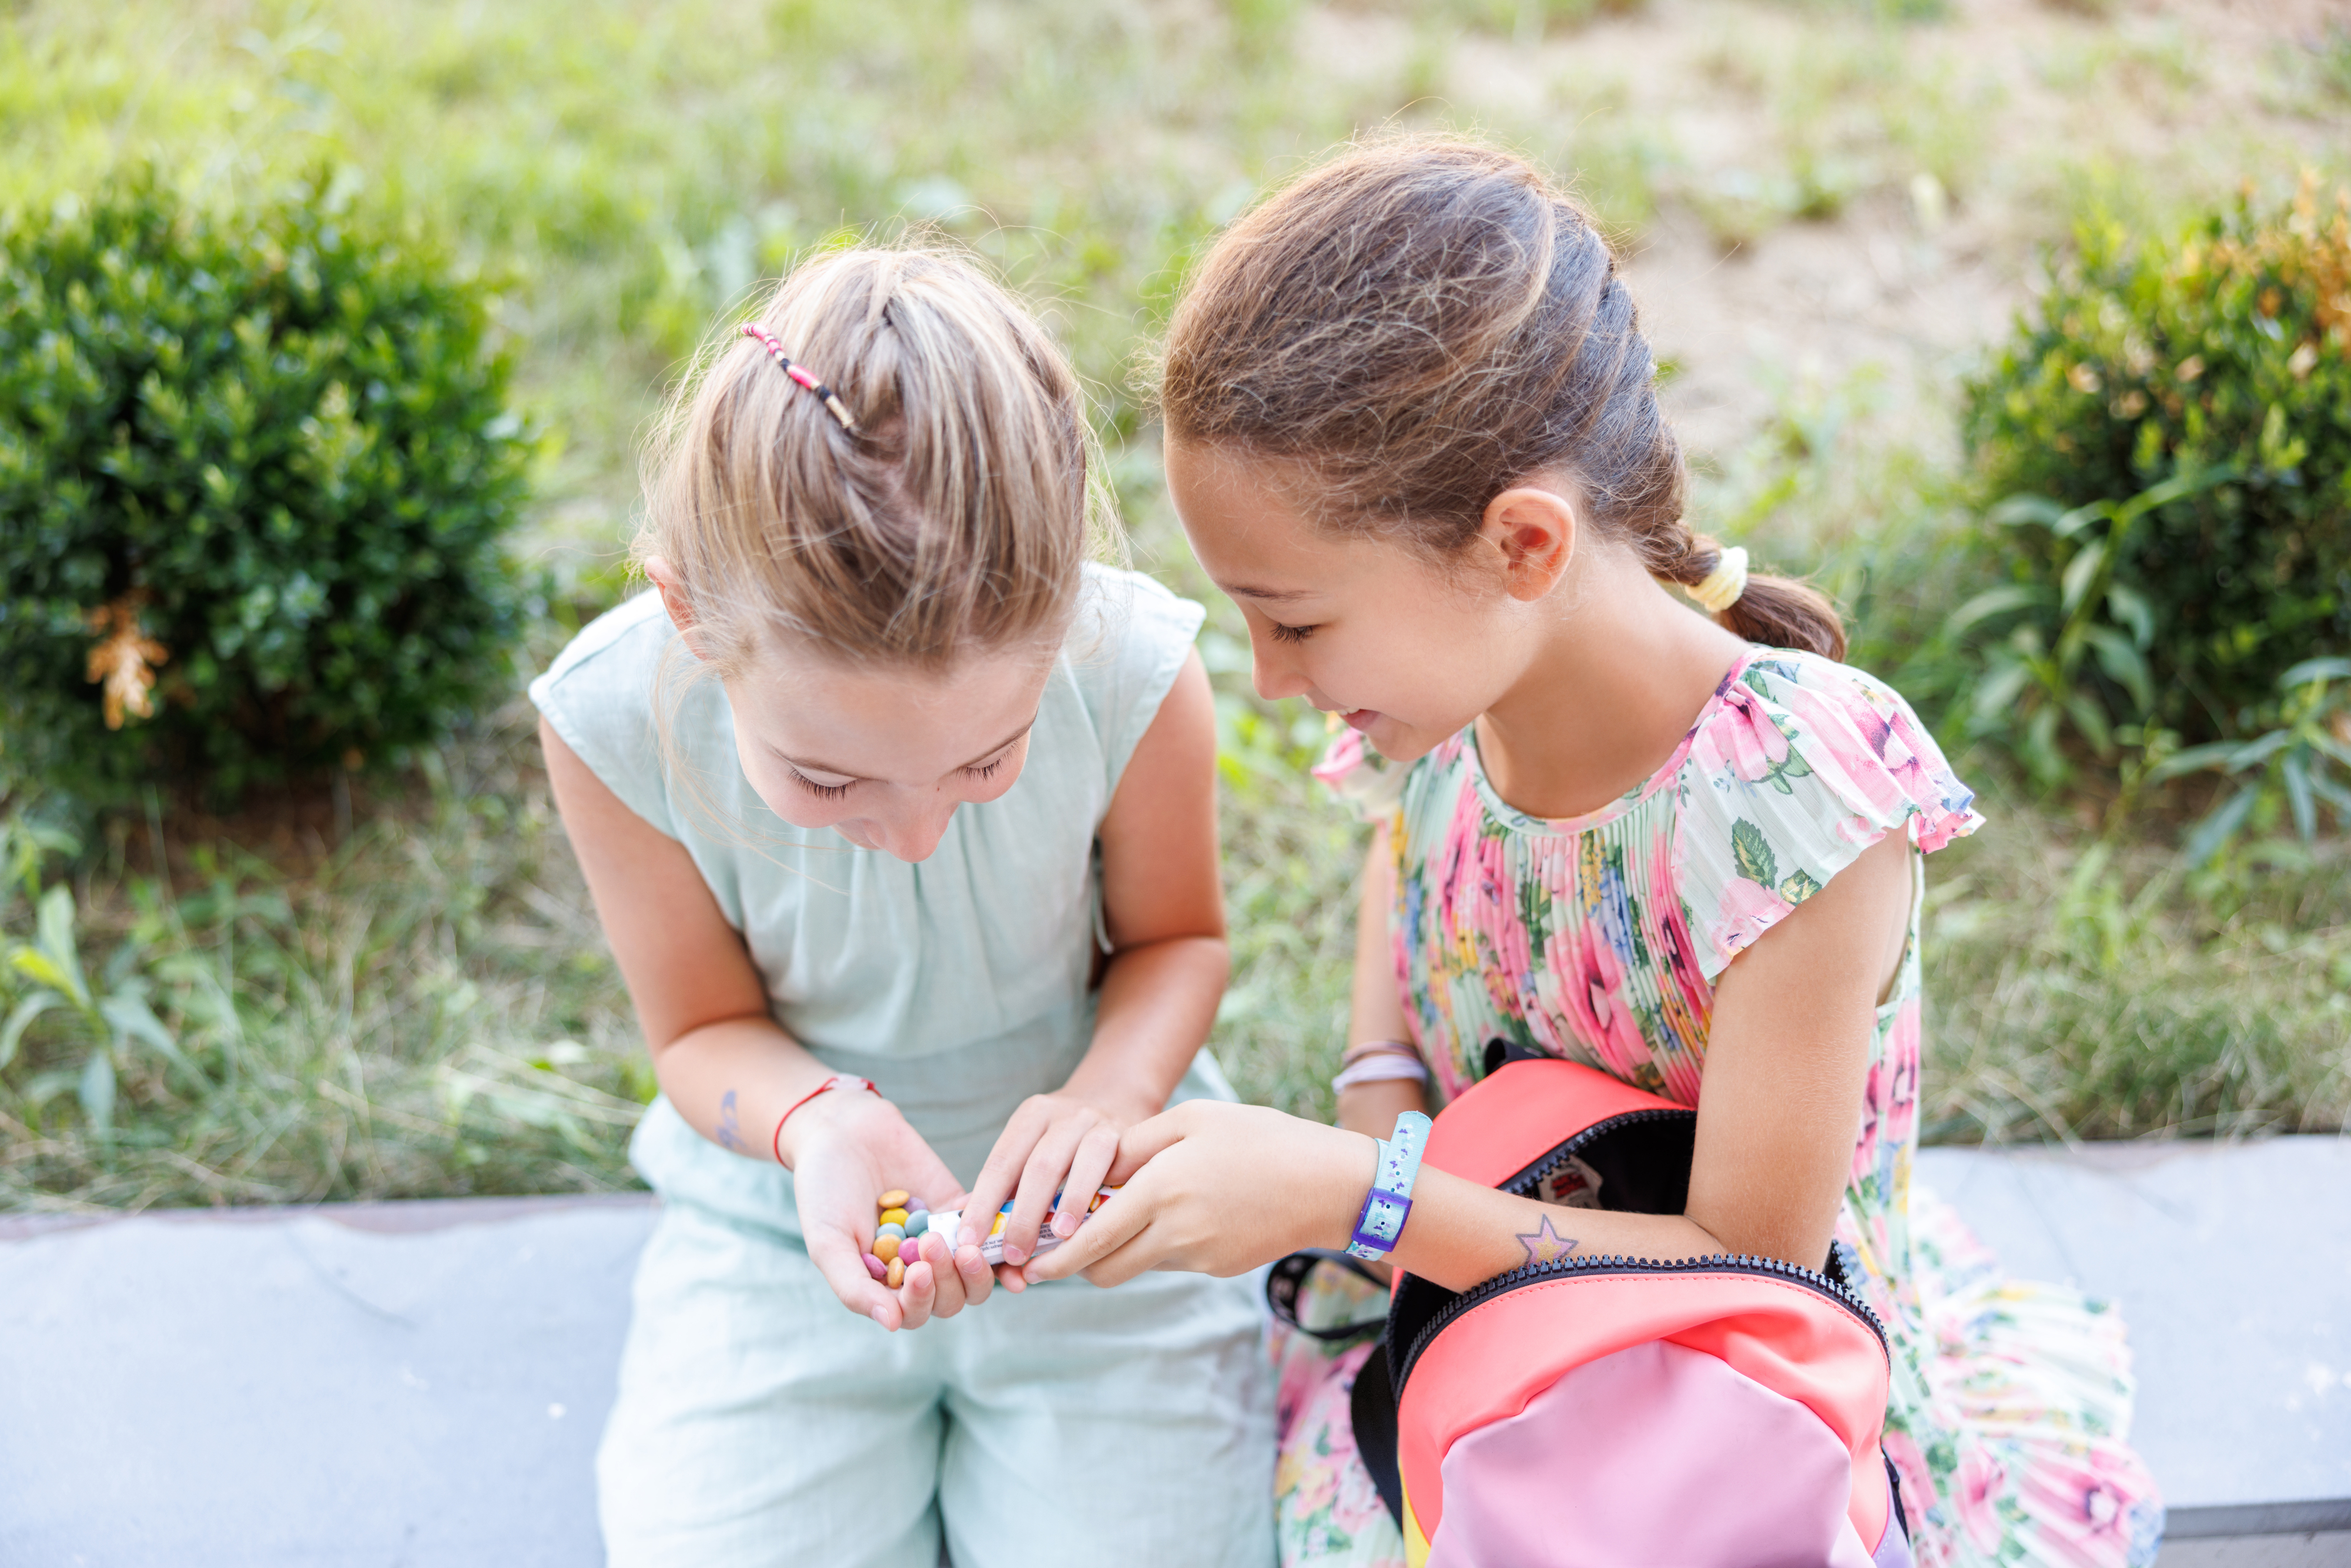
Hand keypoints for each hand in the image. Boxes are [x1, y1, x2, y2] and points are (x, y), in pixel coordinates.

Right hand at [784, 1089, 999, 1330]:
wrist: (841, 1130)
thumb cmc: (824, 1190)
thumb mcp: (827, 1241)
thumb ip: (854, 1286)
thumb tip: (891, 1324)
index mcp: (882, 1286)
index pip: (912, 1314)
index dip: (921, 1301)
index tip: (918, 1272)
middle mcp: (915, 1269)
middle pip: (950, 1300)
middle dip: (947, 1281)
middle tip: (931, 1245)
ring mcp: (940, 1239)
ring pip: (974, 1274)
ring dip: (974, 1268)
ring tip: (962, 1245)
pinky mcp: (957, 1207)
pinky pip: (986, 1228)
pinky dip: (992, 1229)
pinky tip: (984, 1219)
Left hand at [956, 1088, 1140, 1287]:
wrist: (1116, 1100)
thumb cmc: (1065, 1143)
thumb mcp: (1034, 1150)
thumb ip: (1006, 1186)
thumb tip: (966, 1220)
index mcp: (1031, 1117)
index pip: (1000, 1163)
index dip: (983, 1203)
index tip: (970, 1240)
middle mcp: (1062, 1115)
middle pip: (1038, 1165)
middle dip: (1024, 1214)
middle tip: (1014, 1255)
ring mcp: (1097, 1123)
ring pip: (1081, 1162)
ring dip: (1069, 1203)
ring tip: (1059, 1240)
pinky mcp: (1127, 1135)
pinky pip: (1114, 1166)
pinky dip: (1103, 1195)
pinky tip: (1098, 1223)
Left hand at [1020, 1101, 1375, 1288]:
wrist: (1328, 1183)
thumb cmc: (1260, 1137)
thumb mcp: (1193, 1119)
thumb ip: (1136, 1145)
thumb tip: (1097, 1169)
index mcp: (1161, 1190)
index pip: (1089, 1238)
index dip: (1052, 1256)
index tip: (1027, 1262)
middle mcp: (1174, 1232)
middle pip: (1103, 1269)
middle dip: (1074, 1265)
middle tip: (1054, 1251)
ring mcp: (1198, 1256)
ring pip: (1135, 1267)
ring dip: (1116, 1253)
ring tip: (1119, 1218)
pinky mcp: (1218, 1267)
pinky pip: (1170, 1261)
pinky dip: (1156, 1246)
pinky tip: (1175, 1214)